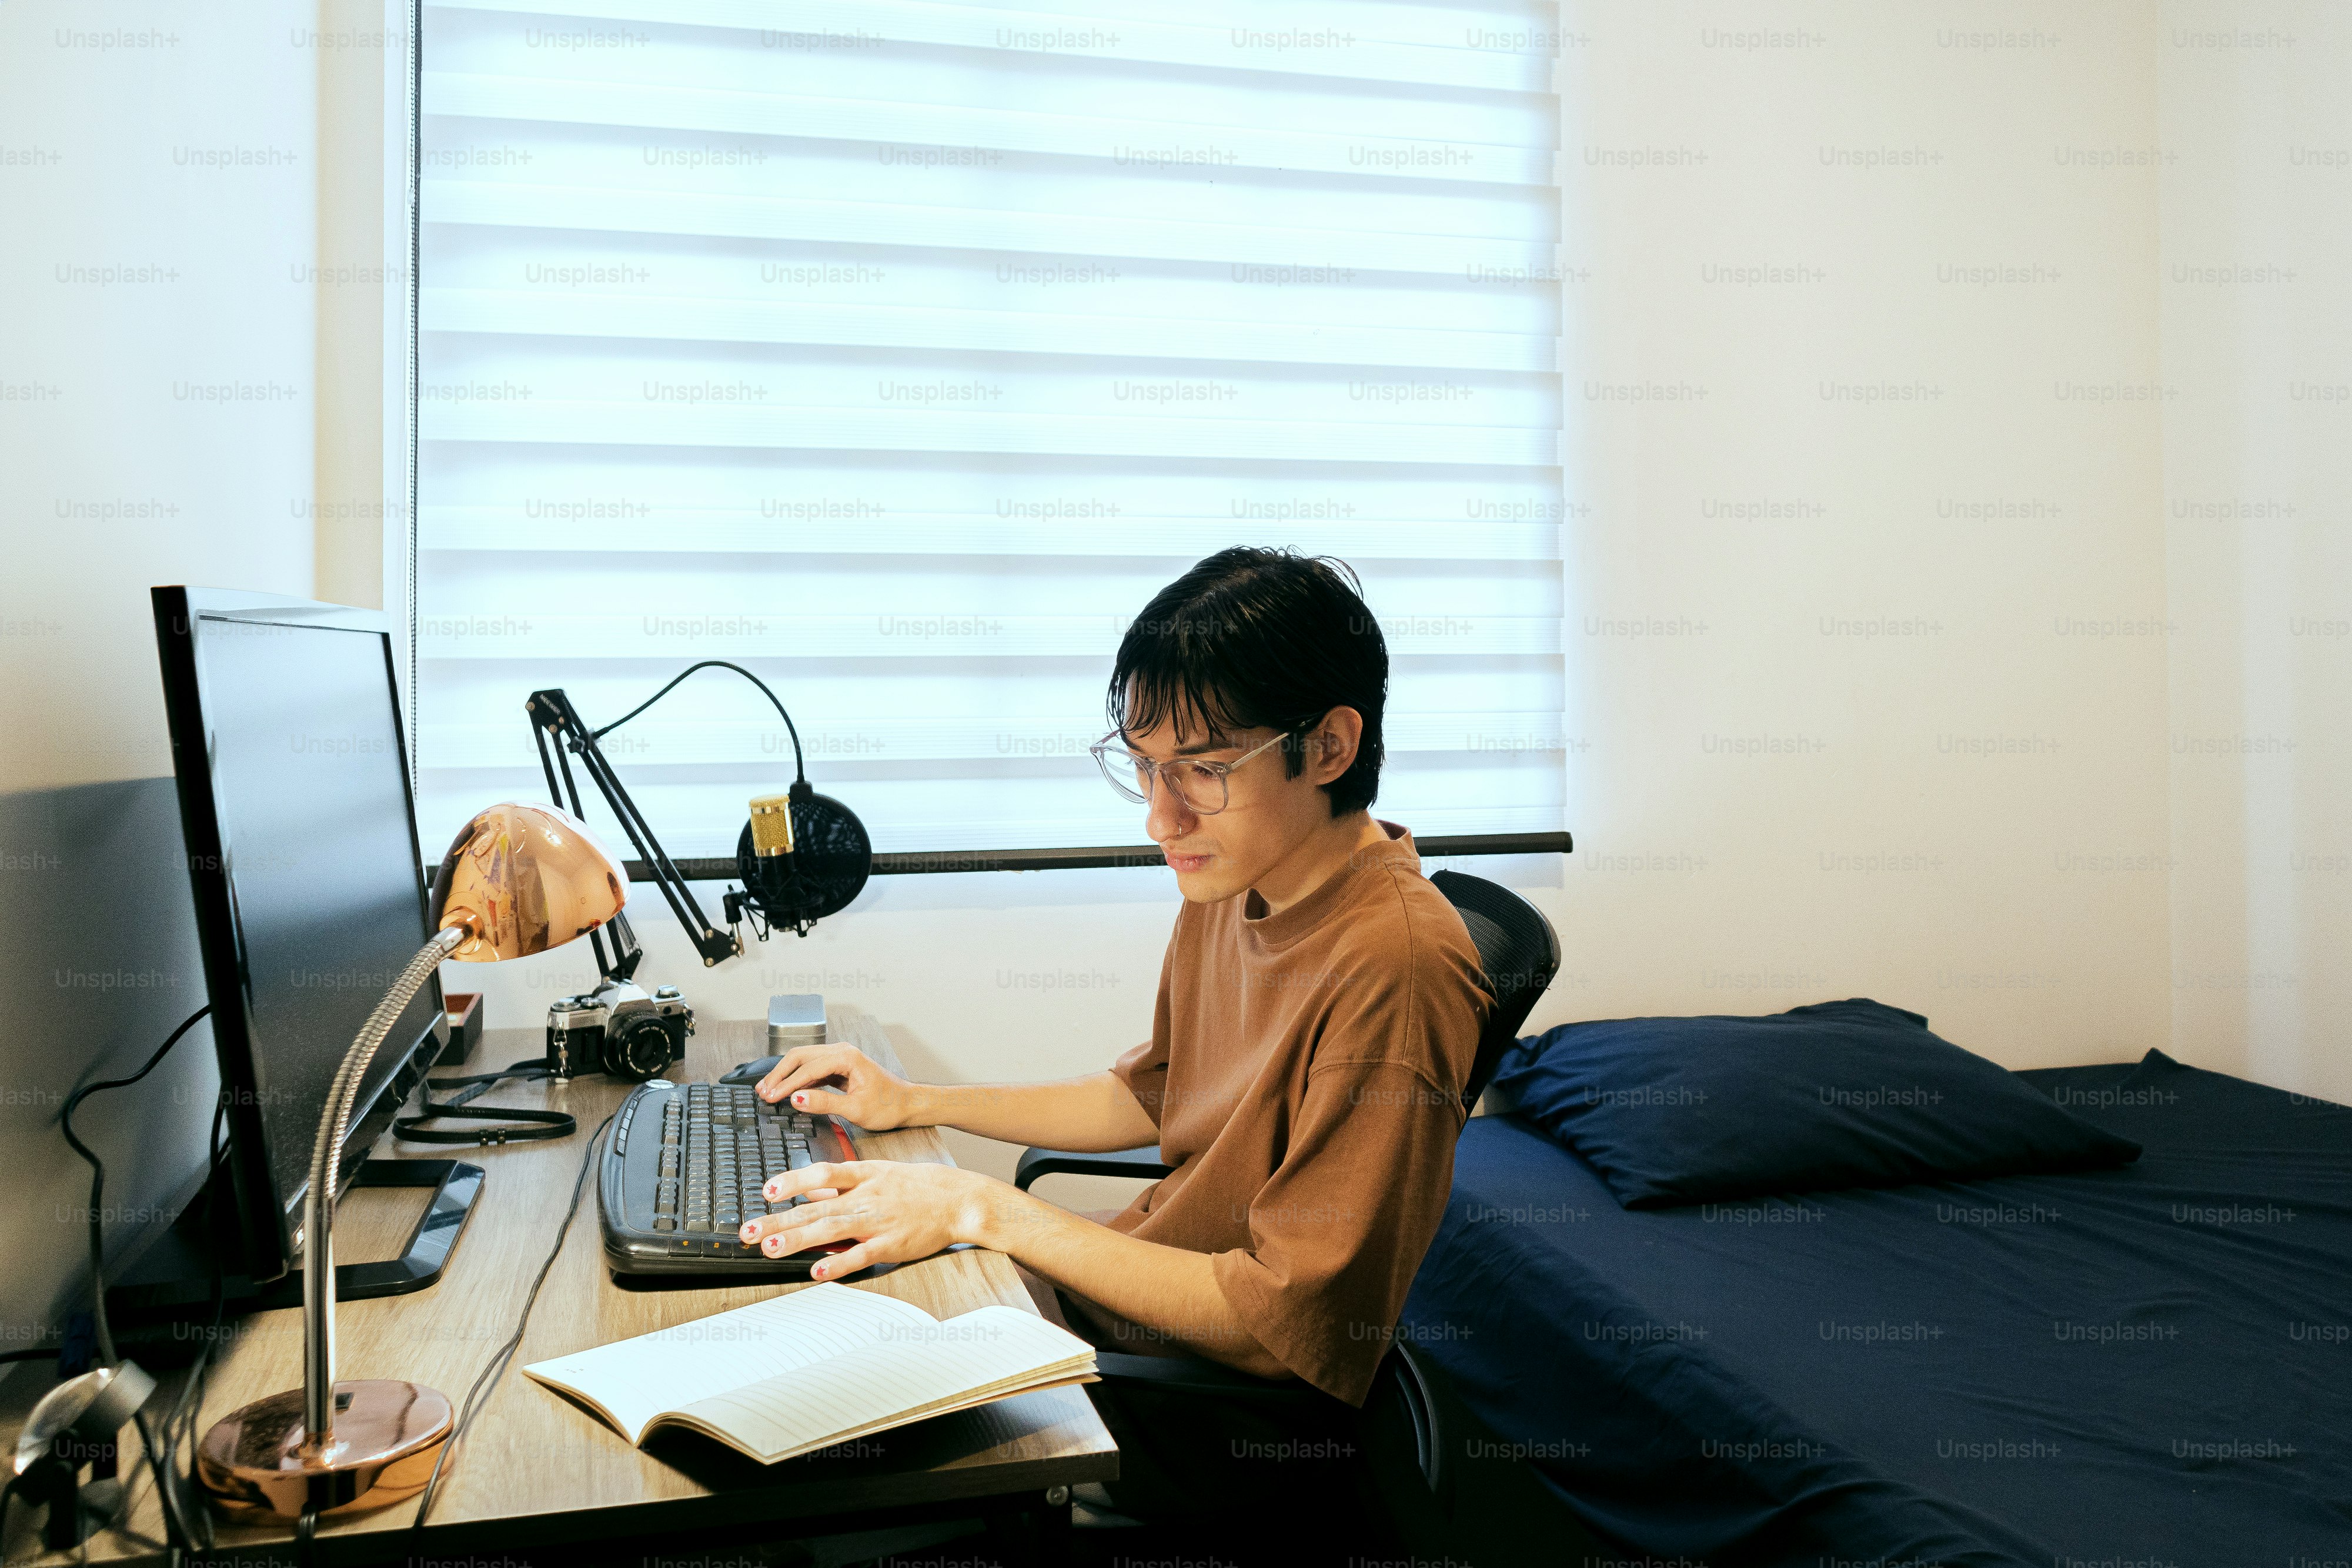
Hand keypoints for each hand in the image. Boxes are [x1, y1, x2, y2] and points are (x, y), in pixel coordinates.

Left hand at [738, 1159, 1011, 1279]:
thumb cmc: (918, 1187)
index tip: (766, 1191)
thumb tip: (808, 1190)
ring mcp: (879, 1220)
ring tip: (770, 1248)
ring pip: (833, 1229)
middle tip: (748, 1232)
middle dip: (779, 1220)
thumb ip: (843, 1184)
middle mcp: (867, 1196)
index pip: (822, 1174)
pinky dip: (840, 1263)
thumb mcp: (879, 1173)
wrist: (960, 1199)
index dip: (793, 1181)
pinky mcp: (892, 1244)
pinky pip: (862, 1255)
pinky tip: (818, 1272)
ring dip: (799, 1239)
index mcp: (864, 1175)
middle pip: (816, 1207)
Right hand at [755, 1044, 918, 1128]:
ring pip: (804, 1061)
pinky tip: (786, 1090)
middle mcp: (841, 1051)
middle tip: (762, 1092)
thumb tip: (796, 1098)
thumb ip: (824, 1103)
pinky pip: (812, 1069)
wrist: (907, 1104)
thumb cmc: (888, 1106)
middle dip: (779, 1074)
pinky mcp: (839, 1067)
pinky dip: (797, 1079)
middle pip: (800, 1057)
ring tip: (767, 1090)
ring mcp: (839, 1057)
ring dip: (785, 1075)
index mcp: (847, 1057)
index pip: (807, 1069)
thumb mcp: (855, 1109)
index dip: (786, 1084)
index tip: (769, 1097)